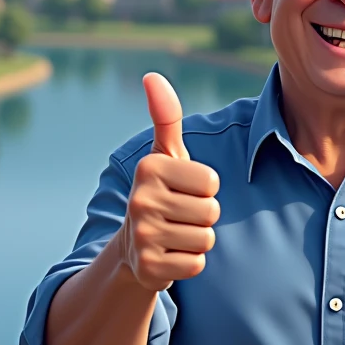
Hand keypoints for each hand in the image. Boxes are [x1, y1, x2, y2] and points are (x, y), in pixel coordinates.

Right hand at [119, 73, 220, 291]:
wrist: (132, 248)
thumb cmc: (162, 191)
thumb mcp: (166, 155)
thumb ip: (166, 117)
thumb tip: (153, 76)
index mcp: (149, 168)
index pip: (212, 182)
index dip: (205, 189)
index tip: (183, 191)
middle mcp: (140, 200)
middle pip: (211, 211)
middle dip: (203, 216)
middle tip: (179, 215)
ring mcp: (143, 236)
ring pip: (206, 238)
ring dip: (198, 239)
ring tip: (176, 233)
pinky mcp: (149, 268)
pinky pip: (197, 264)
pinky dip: (191, 262)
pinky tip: (171, 254)